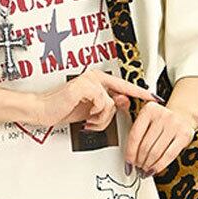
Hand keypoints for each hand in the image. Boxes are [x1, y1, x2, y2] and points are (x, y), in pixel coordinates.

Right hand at [33, 69, 155, 132]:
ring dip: (101, 119)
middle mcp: (95, 76)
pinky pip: (102, 104)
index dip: (140, 92)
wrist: (43, 110)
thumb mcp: (91, 110)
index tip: (154, 97)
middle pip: (119, 96)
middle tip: (94, 122)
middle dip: (109, 116)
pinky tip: (86, 119)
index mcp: (98, 79)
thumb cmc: (63, 109)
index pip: (124, 85)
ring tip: (88, 121)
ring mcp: (90, 80)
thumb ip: (108, 106)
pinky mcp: (84, 86)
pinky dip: (96, 116)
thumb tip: (124, 101)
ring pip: (112, 104)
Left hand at [126, 101, 197, 176]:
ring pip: (156, 153)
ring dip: (148, 165)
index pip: (134, 136)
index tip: (128, 164)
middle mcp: (162, 115)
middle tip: (137, 168)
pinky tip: (154, 169)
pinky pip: (169, 155)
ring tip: (145, 169)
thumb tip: (129, 162)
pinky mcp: (184, 134)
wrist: (182, 116)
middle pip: (145, 146)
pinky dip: (159, 166)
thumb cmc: (160, 123)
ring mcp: (175, 124)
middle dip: (139, 161)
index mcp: (149, 110)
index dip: (130, 154)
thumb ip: (137, 137)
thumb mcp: (146, 122)